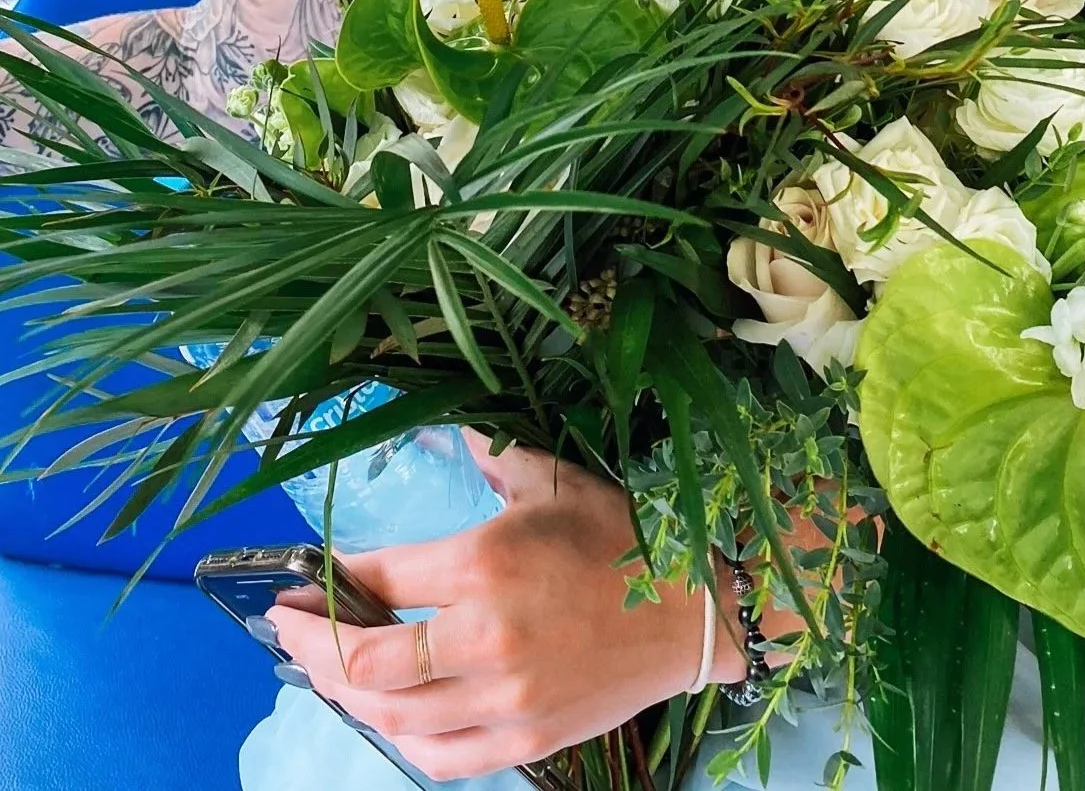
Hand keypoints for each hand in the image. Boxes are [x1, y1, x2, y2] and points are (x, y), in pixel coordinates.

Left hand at [266, 434, 742, 781]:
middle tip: (287, 631)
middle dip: (310, 648)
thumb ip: (490, 454)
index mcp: (485, 562)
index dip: (323, 584)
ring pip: (392, 717)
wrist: (698, 609)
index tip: (297, 583)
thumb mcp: (553, 478)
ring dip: (346, 695)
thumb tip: (450, 426)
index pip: (376, 580)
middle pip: (364, 663)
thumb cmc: (625, 535)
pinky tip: (387, 715)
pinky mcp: (527, 741)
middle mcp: (485, 637)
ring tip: (328, 670)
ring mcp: (505, 700)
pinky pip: (439, 758)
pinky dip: (400, 739)